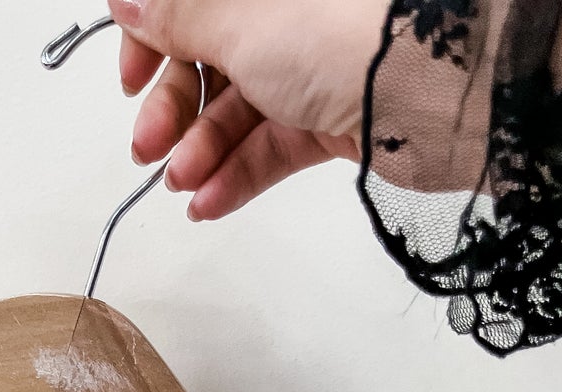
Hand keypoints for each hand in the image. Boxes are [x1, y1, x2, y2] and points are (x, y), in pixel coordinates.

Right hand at [107, 0, 387, 219]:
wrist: (431, 92)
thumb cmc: (343, 34)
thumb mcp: (237, 18)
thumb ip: (177, 14)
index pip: (192, 4)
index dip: (153, 38)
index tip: (131, 77)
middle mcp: (290, 14)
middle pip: (209, 59)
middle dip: (172, 108)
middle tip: (147, 147)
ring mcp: (312, 66)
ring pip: (238, 110)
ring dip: (199, 151)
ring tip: (181, 182)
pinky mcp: (332, 116)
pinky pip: (271, 145)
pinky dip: (236, 174)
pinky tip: (207, 201)